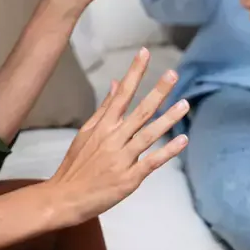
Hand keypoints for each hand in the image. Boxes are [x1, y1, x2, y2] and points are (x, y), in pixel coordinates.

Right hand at [45, 48, 189, 226]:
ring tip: (184, 104)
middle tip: (173, 74)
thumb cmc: (76, 165)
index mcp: (103, 126)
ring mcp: (122, 158)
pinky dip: (168, 151)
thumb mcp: (86, 132)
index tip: (144, 53)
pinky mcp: (129, 178)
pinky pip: (152, 161)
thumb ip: (105, 108)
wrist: (64, 197)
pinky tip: (182, 140)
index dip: (134, 73)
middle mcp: (113, 138)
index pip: (122, 94)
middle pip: (140, 111)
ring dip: (168, 119)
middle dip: (158, 91)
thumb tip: (117, 83)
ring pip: (149, 134)